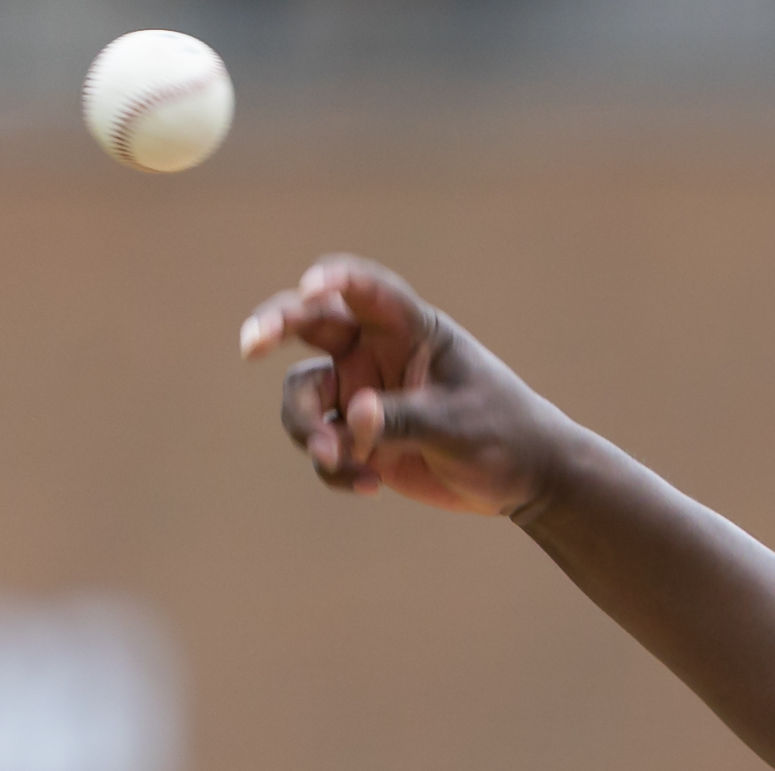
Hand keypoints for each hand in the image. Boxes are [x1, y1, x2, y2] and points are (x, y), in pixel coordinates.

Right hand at [237, 256, 570, 517]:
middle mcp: (375, 352)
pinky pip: (321, 447)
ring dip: (308, 429)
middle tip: (250, 344)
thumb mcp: (456, 425)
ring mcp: (360, 393)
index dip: (333, 279)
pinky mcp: (355, 436)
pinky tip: (371, 486)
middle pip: (307, 326)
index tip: (308, 286)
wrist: (524, 481)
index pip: (365, 290)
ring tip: (337, 459)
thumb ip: (401, 419)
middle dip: (272, 328)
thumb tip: (350, 417)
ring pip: (302, 397)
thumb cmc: (504, 434)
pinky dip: (335, 468)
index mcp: (411, 328)